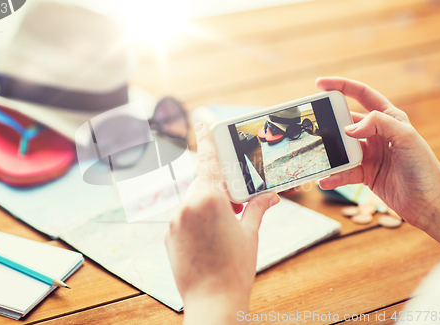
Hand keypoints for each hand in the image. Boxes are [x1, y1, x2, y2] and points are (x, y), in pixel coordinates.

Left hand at [165, 123, 279, 324]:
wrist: (212, 302)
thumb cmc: (234, 268)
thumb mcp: (250, 233)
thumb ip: (257, 208)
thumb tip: (270, 196)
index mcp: (209, 199)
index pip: (210, 161)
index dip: (208, 139)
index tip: (202, 121)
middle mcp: (187, 205)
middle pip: (205, 184)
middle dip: (221, 189)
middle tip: (237, 204)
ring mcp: (175, 220)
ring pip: (195, 201)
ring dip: (210, 206)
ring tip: (226, 228)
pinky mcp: (169, 234)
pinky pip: (185, 217)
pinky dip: (198, 220)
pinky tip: (210, 239)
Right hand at [316, 77, 439, 245]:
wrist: (429, 203)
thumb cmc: (424, 168)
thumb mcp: (406, 138)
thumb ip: (379, 124)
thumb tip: (349, 127)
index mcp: (389, 119)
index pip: (362, 95)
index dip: (341, 87)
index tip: (320, 84)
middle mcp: (377, 134)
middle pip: (346, 122)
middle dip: (329, 122)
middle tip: (313, 126)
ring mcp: (370, 154)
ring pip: (342, 148)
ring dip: (328, 153)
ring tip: (316, 155)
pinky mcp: (365, 173)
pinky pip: (344, 172)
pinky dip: (333, 176)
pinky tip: (325, 179)